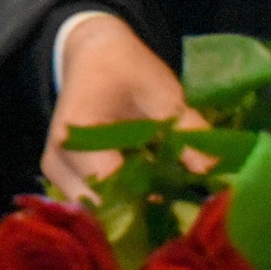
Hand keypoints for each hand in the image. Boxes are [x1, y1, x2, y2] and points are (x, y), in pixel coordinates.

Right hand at [42, 14, 206, 198]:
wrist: (90, 54)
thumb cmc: (124, 67)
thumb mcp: (161, 91)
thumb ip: (187, 129)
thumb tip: (213, 170)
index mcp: (77, 134)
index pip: (112, 188)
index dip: (151, 201)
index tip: (187, 208)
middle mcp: (58, 160)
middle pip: (100, 209)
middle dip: (143, 215)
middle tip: (182, 212)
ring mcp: (56, 172)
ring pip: (95, 214)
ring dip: (132, 213)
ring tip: (168, 205)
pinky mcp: (63, 178)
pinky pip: (92, 205)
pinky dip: (122, 206)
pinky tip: (150, 198)